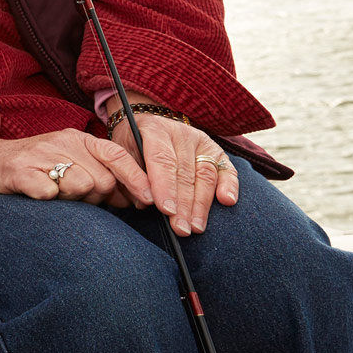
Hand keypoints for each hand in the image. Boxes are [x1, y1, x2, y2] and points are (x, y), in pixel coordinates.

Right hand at [0, 128, 155, 206]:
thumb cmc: (31, 168)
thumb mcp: (68, 163)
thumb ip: (100, 176)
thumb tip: (134, 197)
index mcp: (77, 138)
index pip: (117, 155)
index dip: (137, 179)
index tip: (149, 201)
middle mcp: (61, 141)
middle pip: (103, 179)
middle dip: (98, 197)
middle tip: (76, 198)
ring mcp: (39, 154)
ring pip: (80, 186)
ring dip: (72, 199)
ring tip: (55, 195)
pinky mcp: (18, 170)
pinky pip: (48, 191)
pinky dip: (48, 199)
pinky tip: (38, 195)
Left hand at [112, 113, 237, 235]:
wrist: (147, 124)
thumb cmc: (131, 146)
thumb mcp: (122, 154)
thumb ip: (131, 176)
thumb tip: (144, 205)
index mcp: (155, 130)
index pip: (162, 160)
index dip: (165, 186)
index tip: (166, 210)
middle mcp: (181, 134)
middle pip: (185, 173)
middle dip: (183, 205)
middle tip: (180, 229)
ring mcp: (201, 142)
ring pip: (205, 175)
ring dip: (201, 205)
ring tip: (196, 227)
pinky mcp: (216, 151)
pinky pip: (226, 169)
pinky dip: (229, 185)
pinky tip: (227, 201)